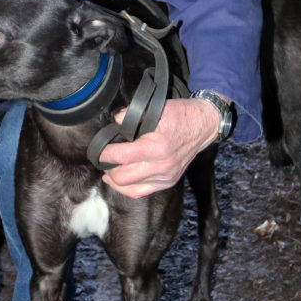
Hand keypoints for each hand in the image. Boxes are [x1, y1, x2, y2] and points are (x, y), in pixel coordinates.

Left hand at [99, 97, 221, 198]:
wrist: (203, 125)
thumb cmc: (181, 115)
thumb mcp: (159, 108)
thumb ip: (134, 114)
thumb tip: (116, 120)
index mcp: (157, 146)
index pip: (122, 157)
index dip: (105, 155)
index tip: (97, 151)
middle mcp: (162, 165)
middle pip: (123, 178)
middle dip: (108, 169)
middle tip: (102, 160)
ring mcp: (166, 176)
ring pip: (130, 189)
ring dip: (116, 181)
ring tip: (109, 170)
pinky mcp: (168, 182)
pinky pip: (142, 192)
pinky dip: (128, 188)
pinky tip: (121, 180)